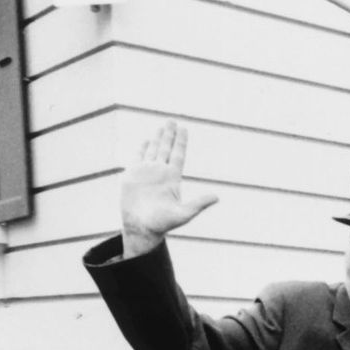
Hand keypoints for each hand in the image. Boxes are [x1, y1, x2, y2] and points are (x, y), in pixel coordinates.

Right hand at [120, 120, 219, 256]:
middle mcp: (160, 173)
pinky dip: (142, 149)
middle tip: (173, 121)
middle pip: (166, 149)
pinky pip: (137, 158)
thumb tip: (217, 197)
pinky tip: (146, 141)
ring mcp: (146, 173)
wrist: (141, 228)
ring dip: (158, 139)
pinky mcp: (132, 176)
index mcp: (172, 178)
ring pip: (153, 151)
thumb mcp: (183, 214)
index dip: (181, 142)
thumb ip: (199, 204)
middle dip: (170, 135)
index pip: (178, 155)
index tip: (184, 129)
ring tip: (162, 127)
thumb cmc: (163, 223)